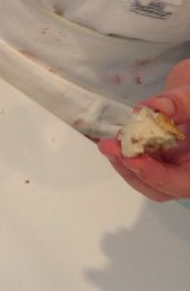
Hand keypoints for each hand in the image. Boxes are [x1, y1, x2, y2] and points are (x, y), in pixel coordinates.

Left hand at [98, 59, 189, 200]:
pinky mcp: (161, 165)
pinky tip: (115, 142)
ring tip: (109, 144)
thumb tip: (155, 107)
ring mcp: (175, 171)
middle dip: (132, 170)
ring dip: (124, 164)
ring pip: (148, 181)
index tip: (132, 160)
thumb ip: (180, 102)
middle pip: (162, 188)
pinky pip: (142, 167)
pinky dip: (126, 157)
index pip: (184, 183)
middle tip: (110, 148)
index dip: (157, 176)